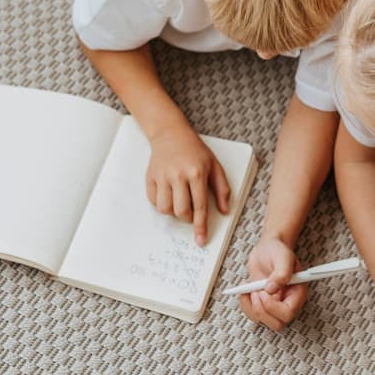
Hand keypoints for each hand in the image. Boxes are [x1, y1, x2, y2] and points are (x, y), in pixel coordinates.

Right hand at [146, 123, 230, 245]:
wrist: (171, 134)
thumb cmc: (195, 151)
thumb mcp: (214, 166)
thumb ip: (222, 189)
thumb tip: (224, 211)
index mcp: (197, 173)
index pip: (200, 206)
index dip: (200, 226)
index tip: (201, 240)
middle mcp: (178, 176)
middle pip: (181, 211)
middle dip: (187, 218)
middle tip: (190, 212)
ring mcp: (163, 177)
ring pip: (165, 209)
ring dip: (173, 212)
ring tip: (179, 201)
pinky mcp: (150, 178)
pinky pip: (154, 201)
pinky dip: (161, 204)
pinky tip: (168, 194)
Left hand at [238, 237, 307, 330]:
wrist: (268, 248)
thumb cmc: (278, 251)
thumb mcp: (283, 257)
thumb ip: (282, 272)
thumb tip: (271, 289)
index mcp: (297, 293)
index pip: (288, 313)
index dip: (274, 308)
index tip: (264, 293)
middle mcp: (286, 301)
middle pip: (277, 323)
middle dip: (262, 310)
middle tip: (256, 293)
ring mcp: (273, 304)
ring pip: (262, 320)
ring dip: (251, 306)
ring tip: (250, 288)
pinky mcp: (261, 303)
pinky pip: (252, 314)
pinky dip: (245, 304)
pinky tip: (245, 289)